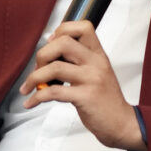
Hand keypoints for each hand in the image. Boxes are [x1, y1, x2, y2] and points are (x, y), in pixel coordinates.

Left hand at [19, 21, 145, 150]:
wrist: (121, 123)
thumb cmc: (105, 98)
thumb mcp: (96, 72)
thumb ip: (78, 59)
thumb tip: (50, 46)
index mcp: (98, 54)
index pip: (83, 27)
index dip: (62, 30)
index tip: (50, 44)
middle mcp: (96, 63)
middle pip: (63, 43)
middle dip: (42, 54)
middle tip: (38, 69)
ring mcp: (91, 79)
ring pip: (55, 67)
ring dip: (35, 77)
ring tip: (29, 87)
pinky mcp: (85, 97)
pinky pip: (54, 92)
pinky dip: (37, 97)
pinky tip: (31, 102)